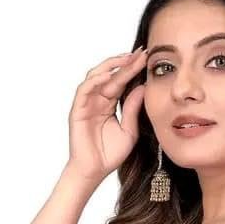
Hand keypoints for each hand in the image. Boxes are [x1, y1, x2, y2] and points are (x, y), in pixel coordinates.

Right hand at [66, 46, 147, 181]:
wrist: (95, 170)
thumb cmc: (110, 153)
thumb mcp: (129, 129)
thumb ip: (133, 108)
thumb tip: (143, 87)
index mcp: (109, 104)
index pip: (121, 82)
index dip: (132, 69)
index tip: (146, 58)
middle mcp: (97, 100)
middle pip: (110, 75)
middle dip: (125, 63)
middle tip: (140, 53)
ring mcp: (86, 104)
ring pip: (96, 77)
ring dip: (110, 66)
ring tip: (126, 59)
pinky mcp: (77, 110)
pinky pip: (84, 90)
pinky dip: (94, 80)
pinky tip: (108, 75)